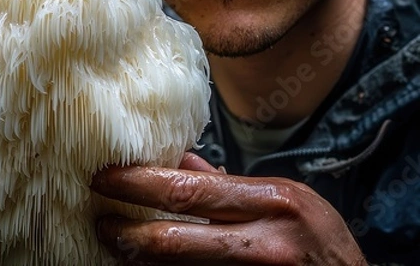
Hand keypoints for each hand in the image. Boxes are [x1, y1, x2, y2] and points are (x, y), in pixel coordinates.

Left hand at [91, 153, 366, 264]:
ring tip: (117, 244)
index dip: (138, 184)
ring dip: (141, 260)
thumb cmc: (317, 243)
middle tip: (102, 222)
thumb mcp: (282, 200)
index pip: (188, 191)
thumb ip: (227, 185)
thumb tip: (177, 162)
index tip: (105, 178)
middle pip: (174, 241)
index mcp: (272, 202)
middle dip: (127, 233)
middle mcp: (264, 242)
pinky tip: (148, 265)